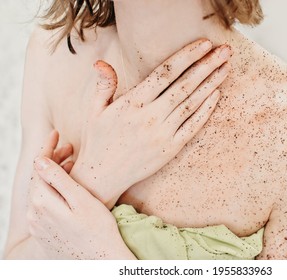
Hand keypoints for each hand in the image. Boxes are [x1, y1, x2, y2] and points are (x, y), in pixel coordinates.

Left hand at [27, 131, 134, 258]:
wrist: (101, 261)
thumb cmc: (98, 229)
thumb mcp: (81, 200)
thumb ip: (58, 180)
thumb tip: (39, 160)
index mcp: (41, 203)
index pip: (38, 167)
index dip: (46, 147)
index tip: (56, 133)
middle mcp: (34, 214)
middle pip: (38, 178)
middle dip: (52, 159)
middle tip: (70, 147)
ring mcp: (38, 225)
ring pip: (41, 190)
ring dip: (53, 174)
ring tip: (72, 163)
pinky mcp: (45, 232)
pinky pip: (44, 204)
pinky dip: (53, 190)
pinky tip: (68, 186)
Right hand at [71, 39, 231, 207]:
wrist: (104, 176)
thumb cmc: (99, 140)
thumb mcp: (94, 110)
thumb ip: (103, 85)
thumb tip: (101, 63)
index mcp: (133, 103)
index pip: (165, 73)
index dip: (187, 57)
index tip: (204, 44)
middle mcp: (151, 117)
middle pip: (185, 86)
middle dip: (207, 65)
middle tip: (225, 51)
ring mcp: (163, 134)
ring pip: (192, 104)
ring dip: (211, 84)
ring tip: (226, 67)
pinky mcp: (171, 149)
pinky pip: (193, 126)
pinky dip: (206, 110)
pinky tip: (216, 95)